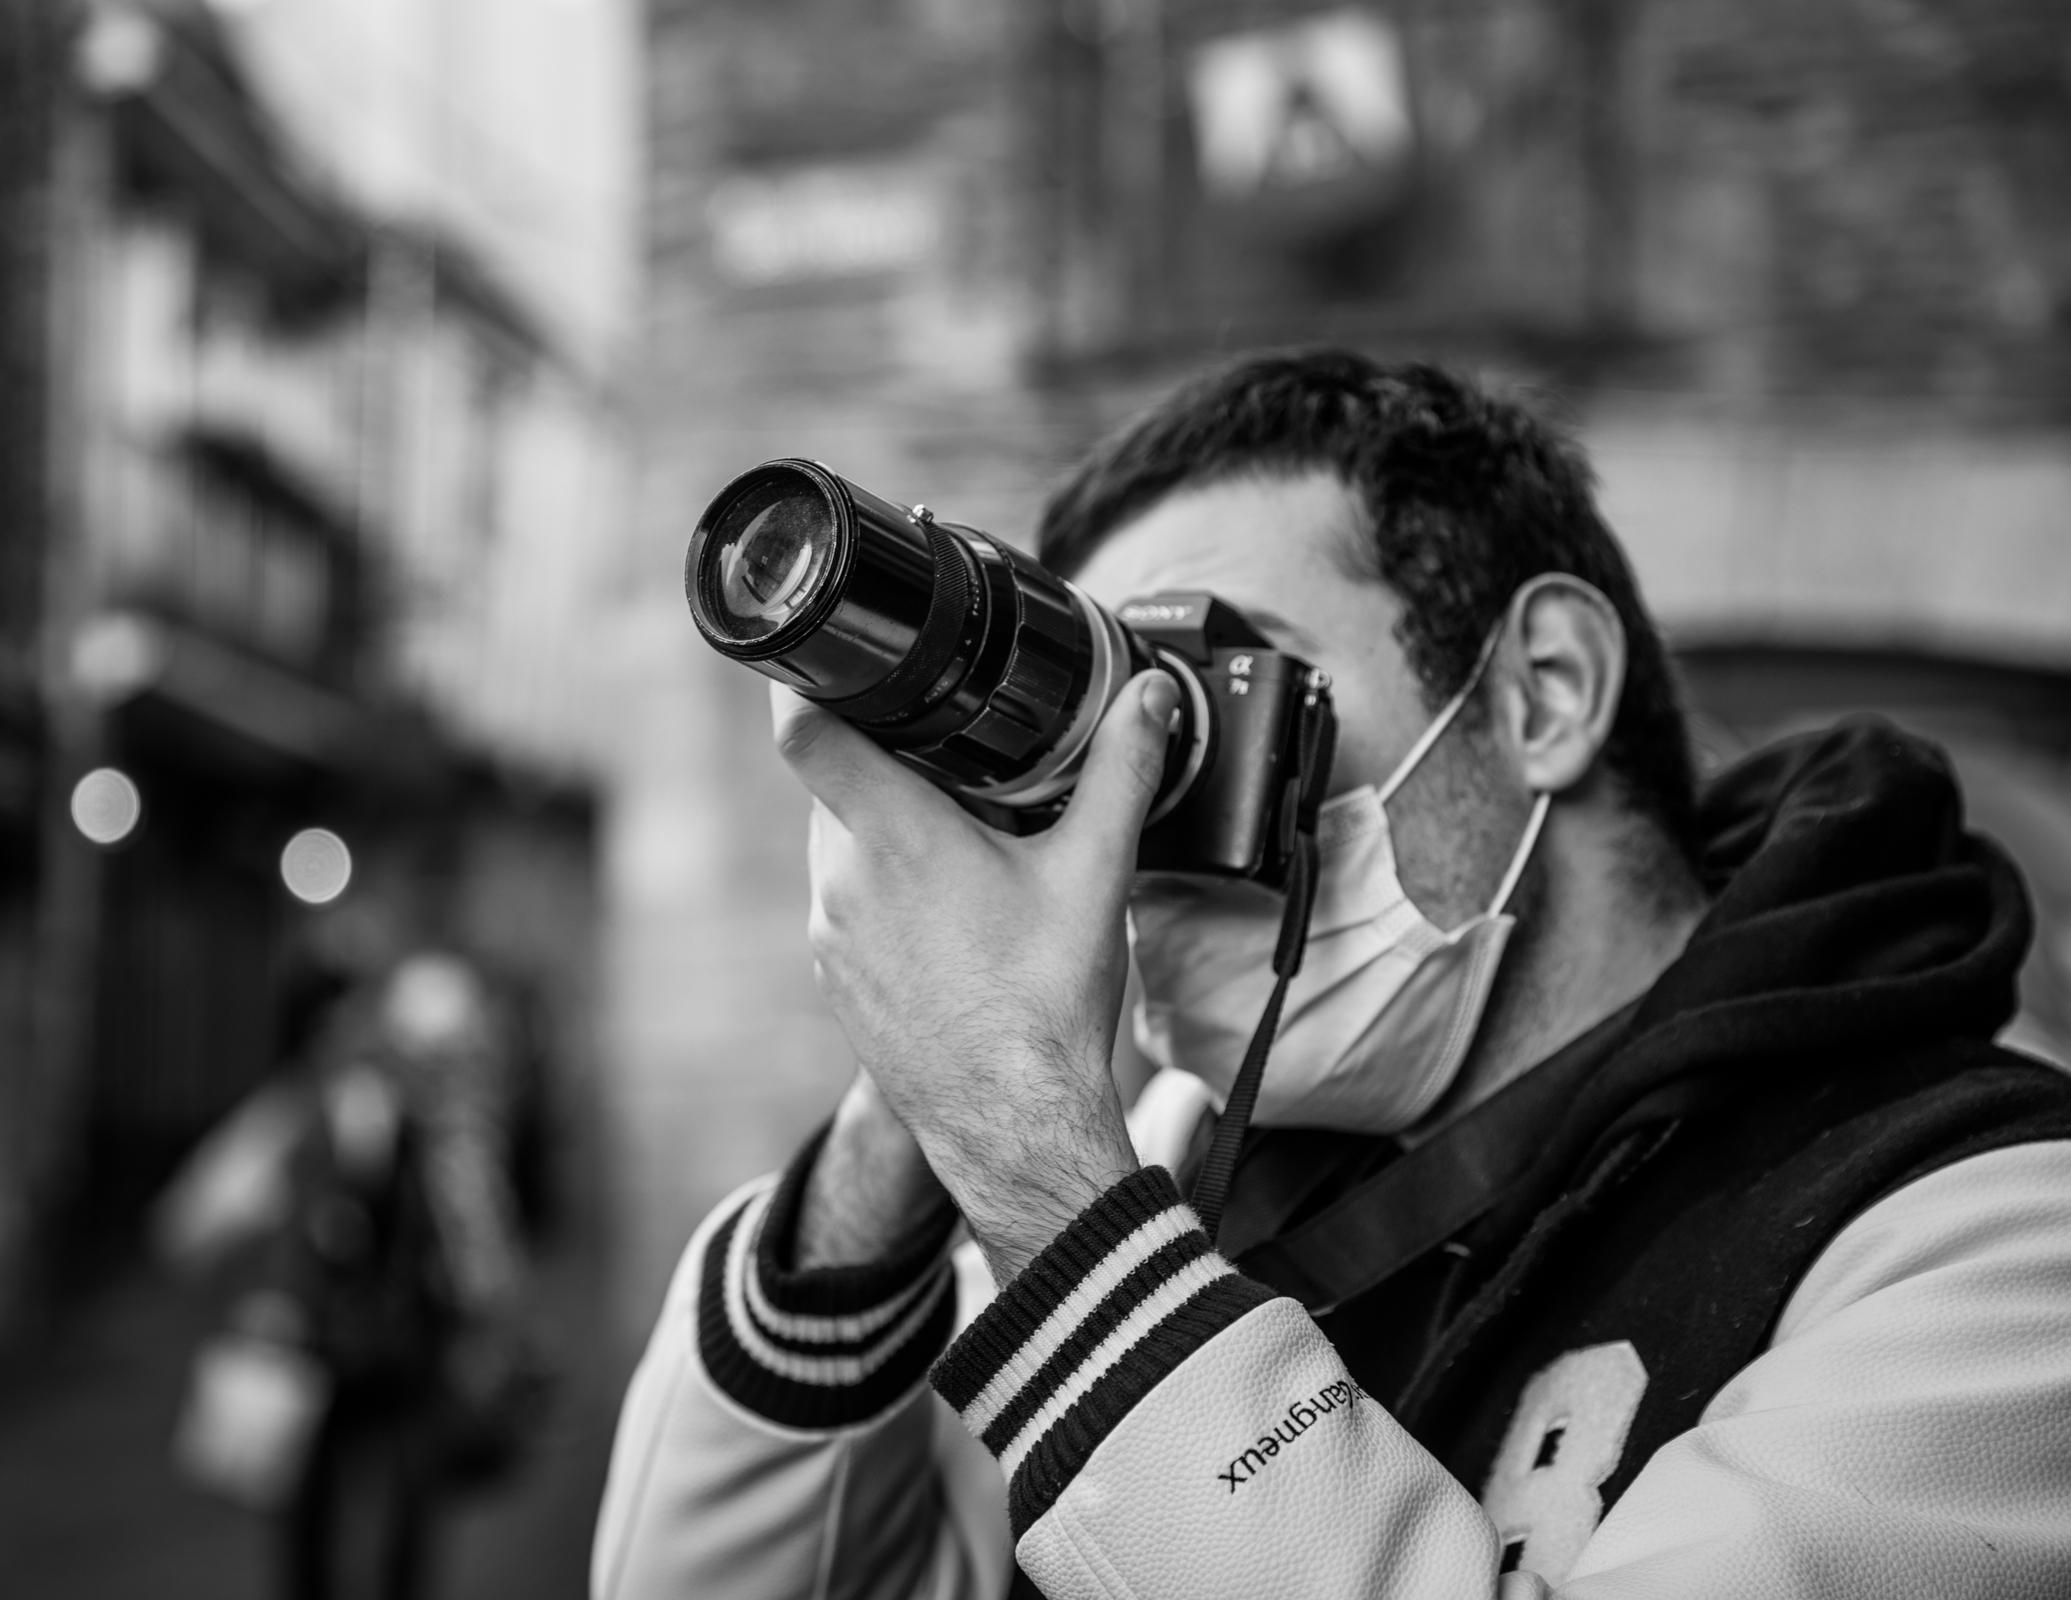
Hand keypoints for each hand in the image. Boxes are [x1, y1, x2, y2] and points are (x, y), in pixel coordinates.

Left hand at [775, 670, 1181, 1282]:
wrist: (1013, 1123)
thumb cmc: (1046, 1002)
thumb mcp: (1095, 873)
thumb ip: (1121, 771)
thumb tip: (1149, 699)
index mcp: (894, 835)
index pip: (804, 727)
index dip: (806, 676)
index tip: (830, 653)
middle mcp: (844, 879)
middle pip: (835, 781)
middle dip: (888, 761)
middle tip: (954, 757)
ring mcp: (832, 933)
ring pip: (842, 844)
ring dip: (888, 828)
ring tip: (964, 839)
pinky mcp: (837, 976)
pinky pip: (848, 903)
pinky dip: (885, 889)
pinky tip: (950, 910)